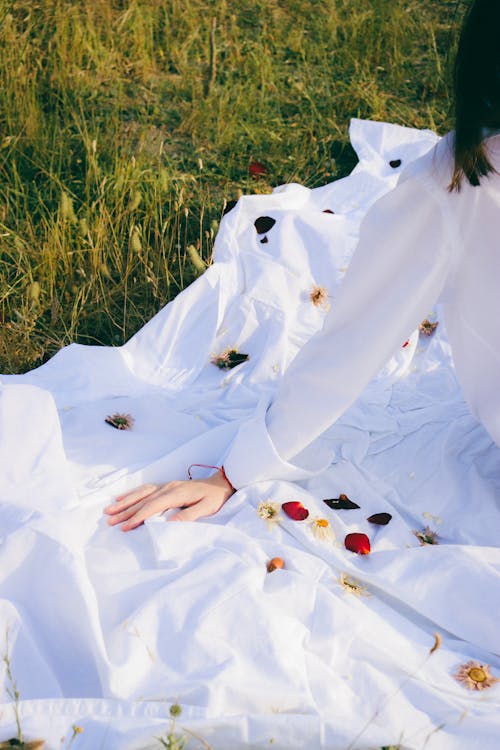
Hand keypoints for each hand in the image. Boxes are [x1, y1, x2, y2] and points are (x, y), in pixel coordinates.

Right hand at [104, 471, 234, 530]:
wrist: (222, 482)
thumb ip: (188, 516)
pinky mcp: (167, 486)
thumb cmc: (215, 497)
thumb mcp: (206, 509)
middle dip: (125, 511)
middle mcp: (168, 487)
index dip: (138, 517)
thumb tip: (169, 524)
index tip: (125, 527)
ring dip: (125, 502)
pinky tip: (122, 498)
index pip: (152, 506)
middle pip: (142, 500)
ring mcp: (166, 485)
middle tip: (109, 521)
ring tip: (109, 510)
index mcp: (176, 494)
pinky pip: (145, 489)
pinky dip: (132, 494)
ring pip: (141, 493)